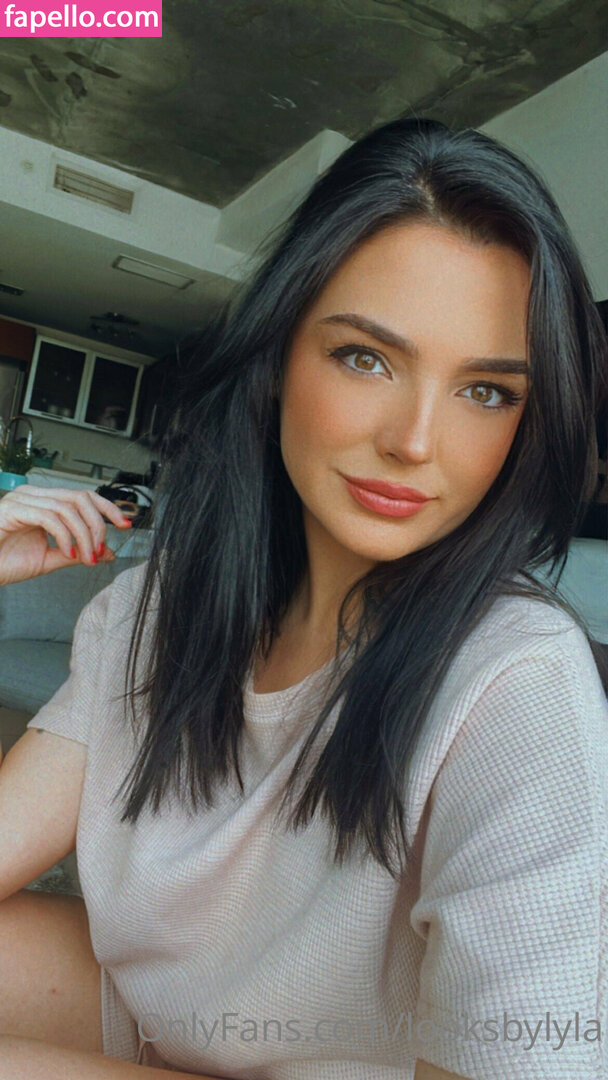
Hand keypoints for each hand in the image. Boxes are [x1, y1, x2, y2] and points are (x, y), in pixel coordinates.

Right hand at [0, 486, 132, 585]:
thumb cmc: (6, 562)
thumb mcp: (50, 559)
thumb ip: (79, 553)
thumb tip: (108, 552)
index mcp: (44, 503)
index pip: (83, 496)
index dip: (107, 508)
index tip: (125, 524)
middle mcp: (34, 496)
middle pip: (80, 497)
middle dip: (99, 523)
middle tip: (102, 549)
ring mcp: (22, 499)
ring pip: (68, 507)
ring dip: (84, 535)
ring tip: (87, 557)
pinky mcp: (13, 509)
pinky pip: (50, 517)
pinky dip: (65, 536)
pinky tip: (68, 553)